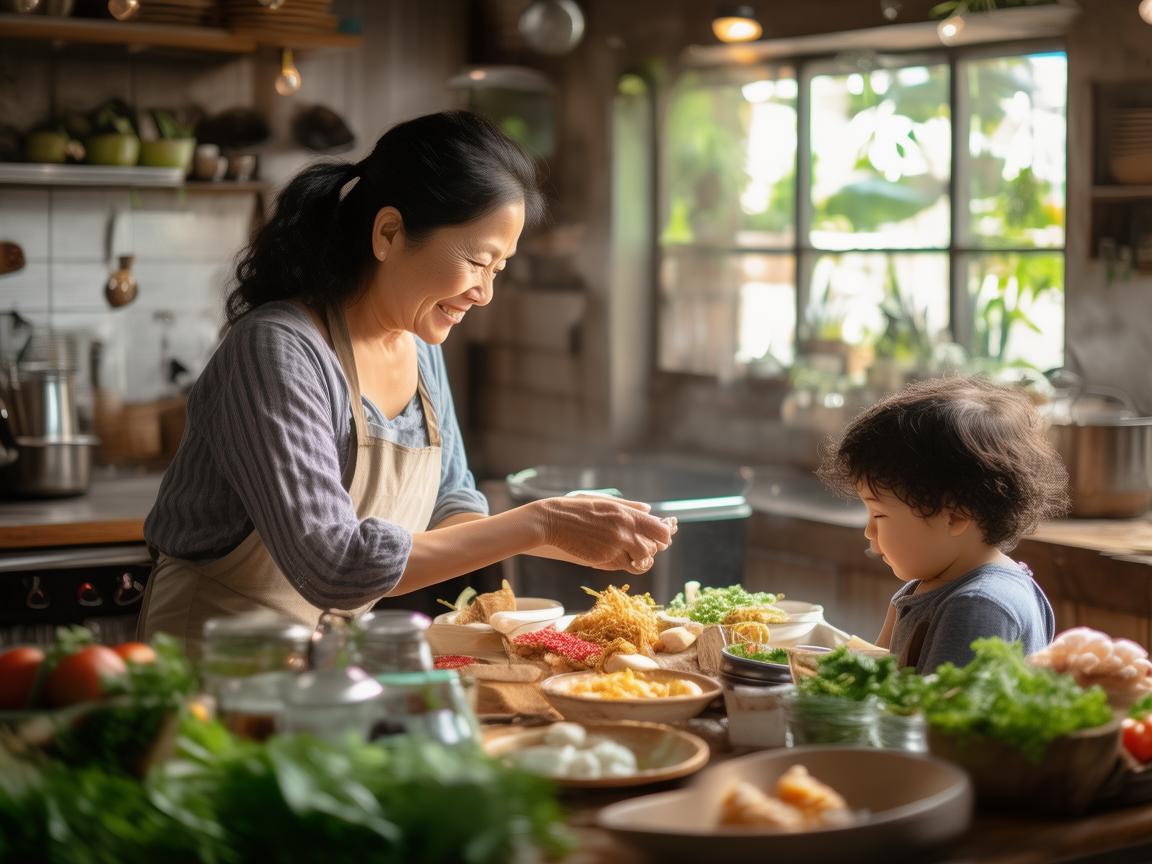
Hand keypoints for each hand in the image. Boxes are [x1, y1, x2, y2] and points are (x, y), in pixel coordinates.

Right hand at [534, 495, 676, 575]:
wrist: (552, 521)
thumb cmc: (577, 507)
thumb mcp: (605, 501)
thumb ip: (629, 506)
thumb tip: (649, 510)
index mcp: (627, 515)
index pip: (661, 531)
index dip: (663, 535)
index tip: (659, 536)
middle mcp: (625, 532)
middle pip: (654, 548)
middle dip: (651, 547)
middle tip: (643, 544)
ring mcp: (615, 548)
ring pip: (642, 560)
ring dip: (640, 557)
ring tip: (631, 552)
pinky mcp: (604, 560)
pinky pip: (625, 566)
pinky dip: (626, 563)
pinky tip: (619, 557)